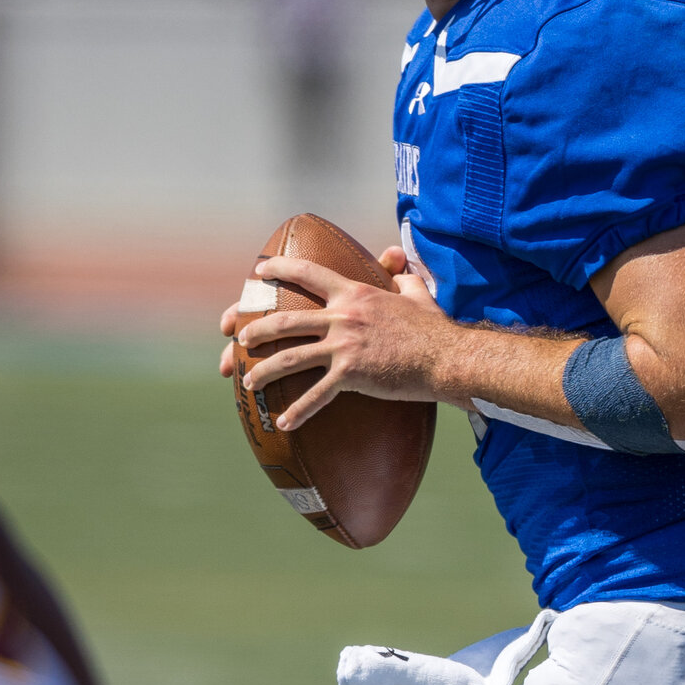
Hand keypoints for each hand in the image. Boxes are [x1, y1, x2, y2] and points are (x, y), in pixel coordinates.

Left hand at [220, 252, 461, 429]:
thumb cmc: (433, 328)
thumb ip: (401, 276)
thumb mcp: (415, 293)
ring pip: (291, 357)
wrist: (445, 357)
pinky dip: (298, 412)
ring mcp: (344, 345)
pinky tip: (283, 423)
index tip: (259, 271)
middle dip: (256, 328)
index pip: (308, 273)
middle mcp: (343, 316)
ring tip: (248, 382)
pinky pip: (317, 395)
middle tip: (239, 338)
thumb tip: (397, 262)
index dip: (280, 269)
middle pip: (286, 319)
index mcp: (354, 293)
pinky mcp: (351, 373)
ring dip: (265, 370)